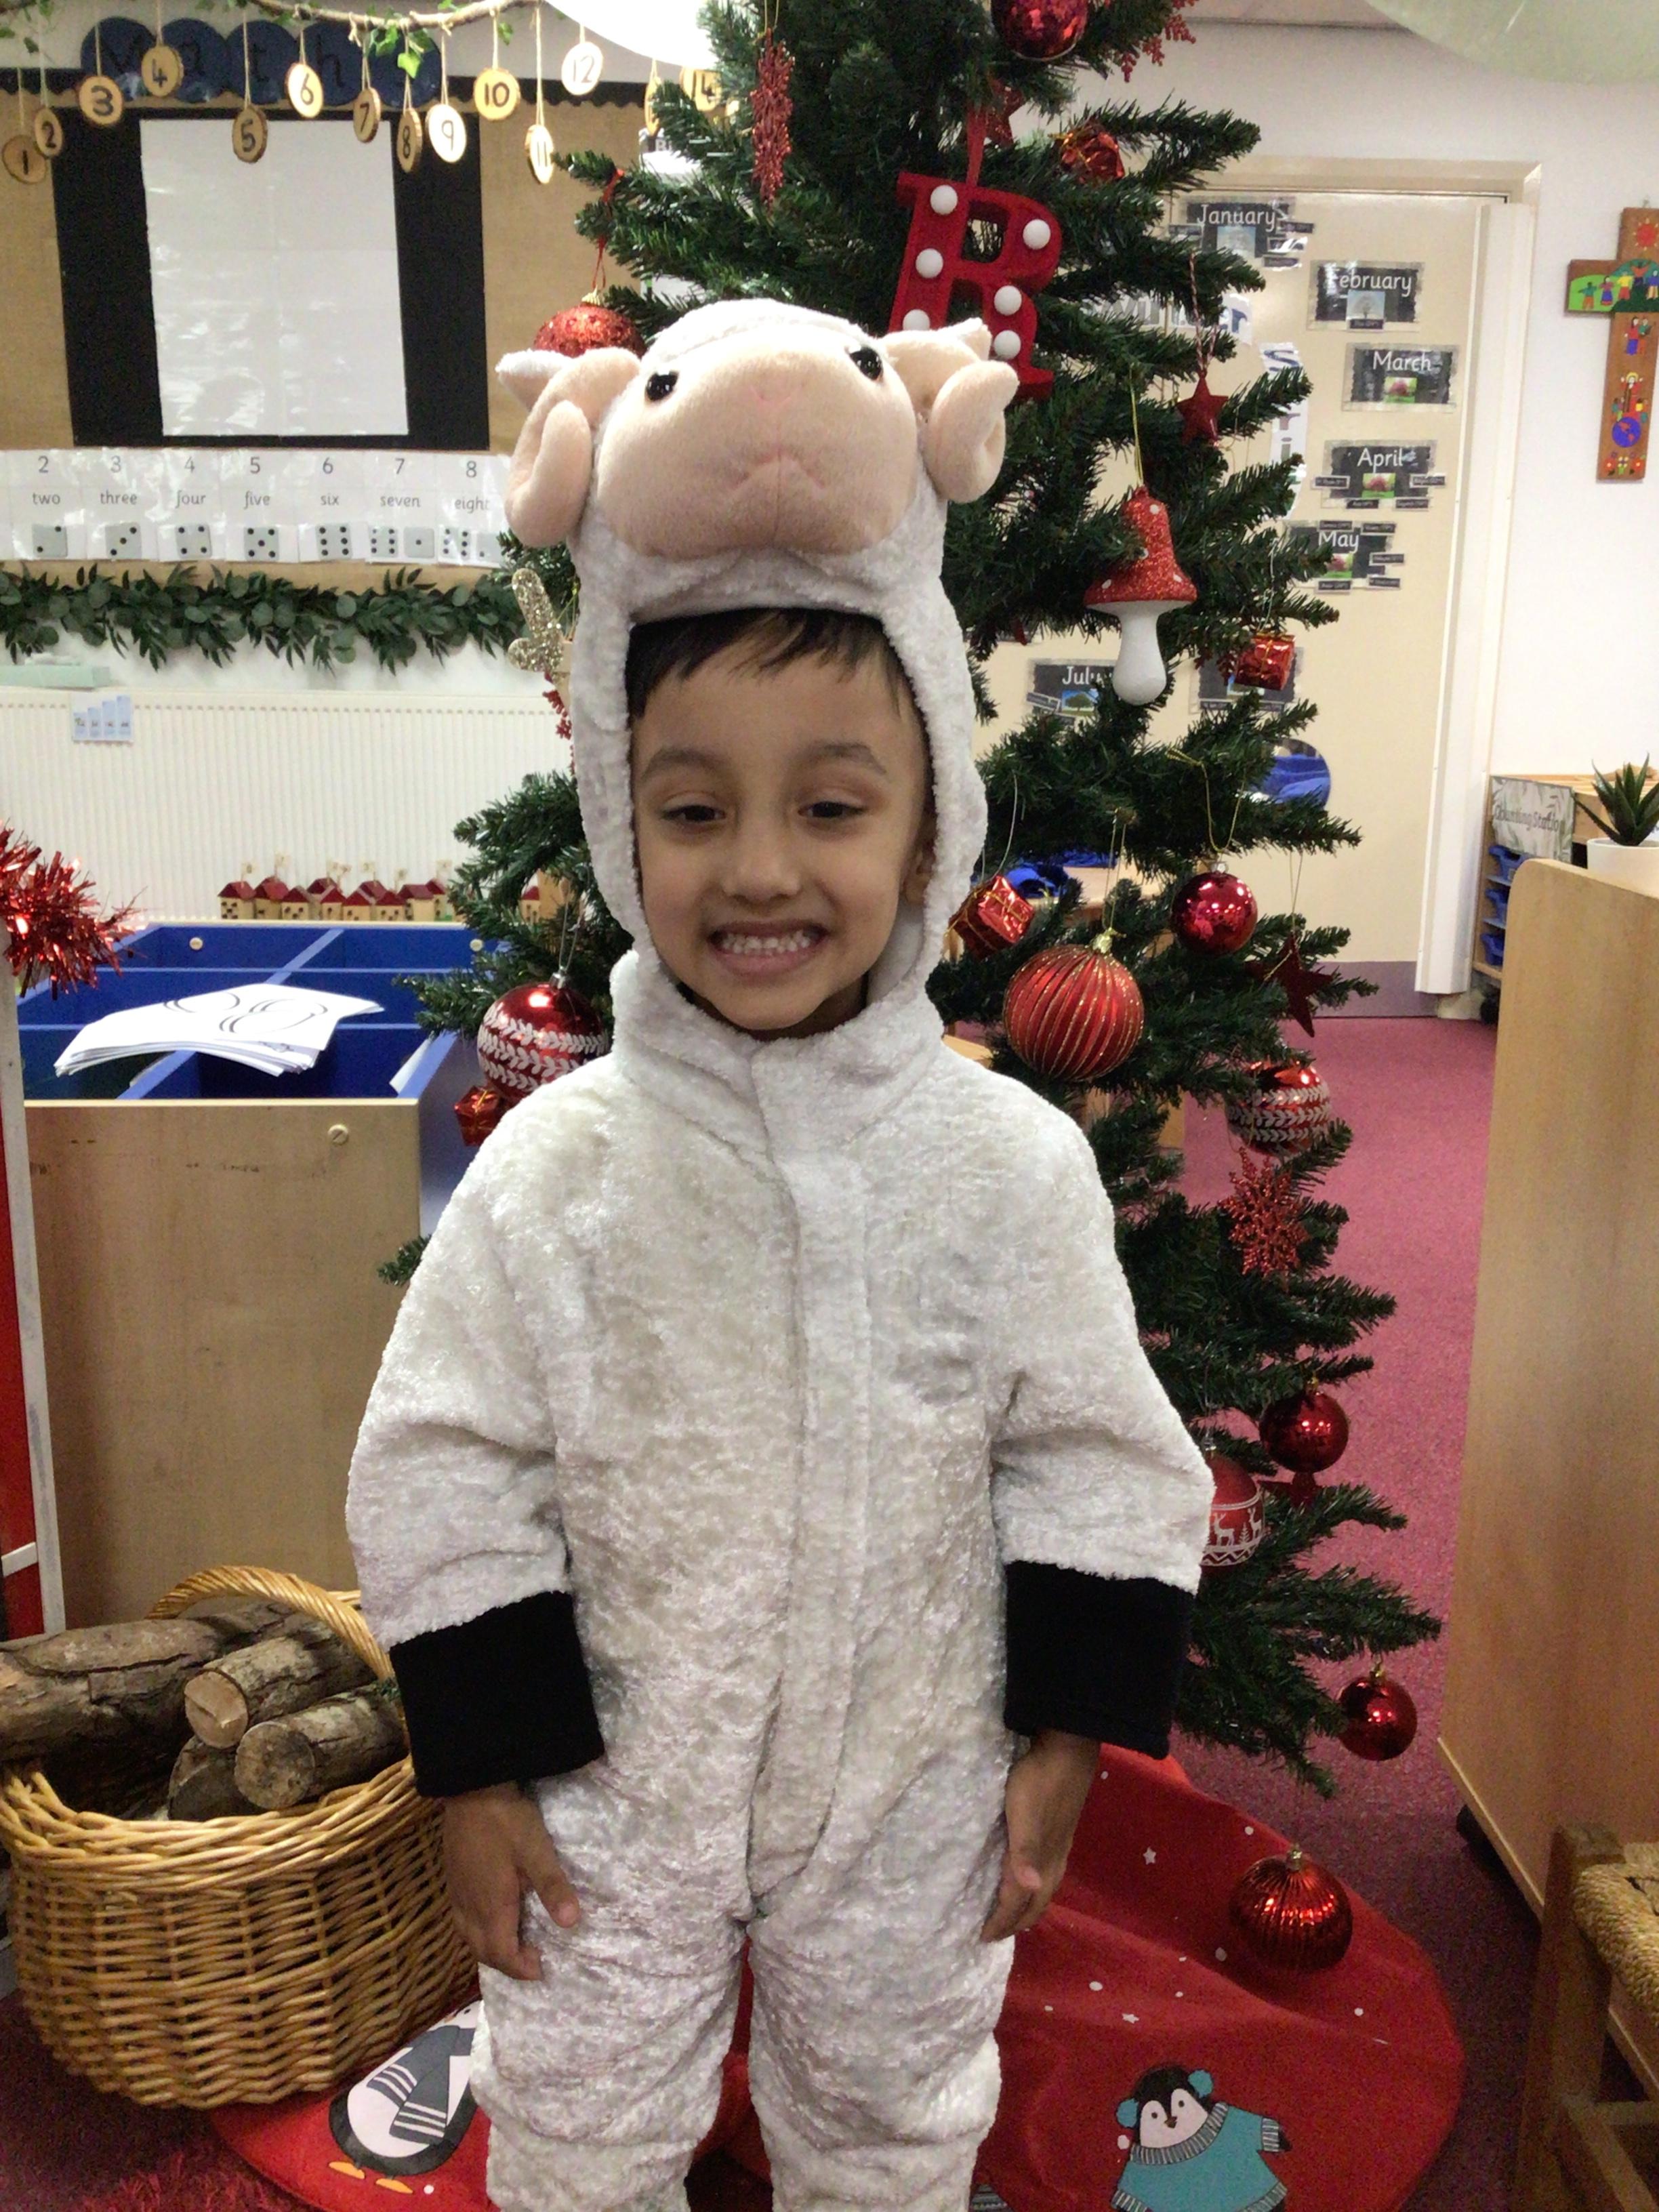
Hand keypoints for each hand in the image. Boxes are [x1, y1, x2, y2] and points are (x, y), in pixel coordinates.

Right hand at [442, 1782, 580, 1980]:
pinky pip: (461, 1921)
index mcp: (491, 1907)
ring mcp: (457, 1894)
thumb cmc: (506, 1821)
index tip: (542, 1969)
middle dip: (507, 1963)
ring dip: (490, 1949)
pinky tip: (488, 1918)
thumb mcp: (537, 1850)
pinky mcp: (452, 1879)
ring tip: (513, 1944)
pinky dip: (476, 1933)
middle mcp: (470, 1907)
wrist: (470, 1789)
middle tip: (531, 1960)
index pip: (502, 1954)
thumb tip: (572, 1924)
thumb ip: (553, 1887)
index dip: (521, 1968)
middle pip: (483, 1951)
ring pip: (469, 1938)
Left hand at [981, 1729, 1097, 1942]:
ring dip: (1026, 1905)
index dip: (1002, 1922)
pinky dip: (1032, 1885)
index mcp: (1043, 1861)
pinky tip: (1025, 1872)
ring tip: (1010, 1911)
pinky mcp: (1058, 1831)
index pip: (1020, 1903)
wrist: (1068, 1749)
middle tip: (995, 1931)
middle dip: (1017, 1921)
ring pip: (1043, 1888)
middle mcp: (1054, 1860)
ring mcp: (1059, 1845)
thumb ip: (1025, 1854)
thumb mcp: (1025, 1816)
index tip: (982, 1938)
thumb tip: (1029, 1890)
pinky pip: (1044, 1871)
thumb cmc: (1040, 1783)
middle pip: (1036, 1903)